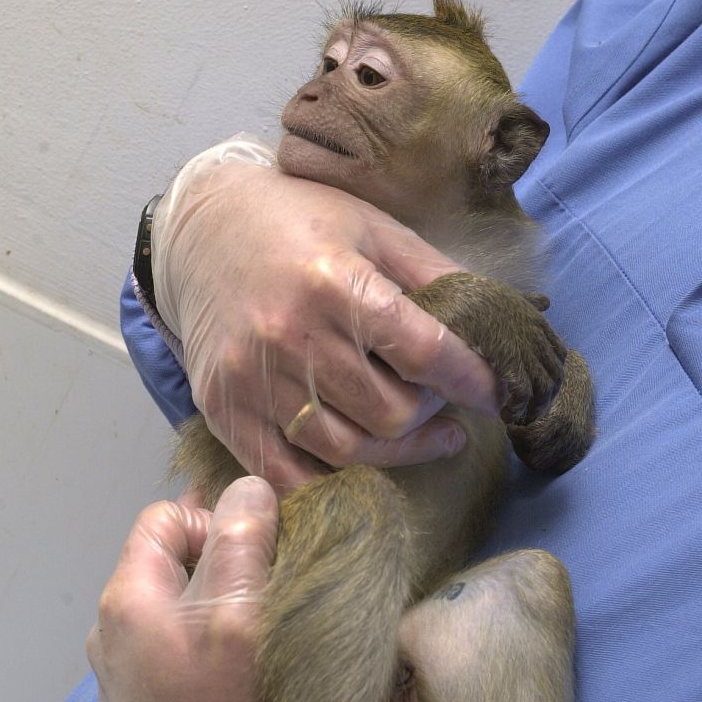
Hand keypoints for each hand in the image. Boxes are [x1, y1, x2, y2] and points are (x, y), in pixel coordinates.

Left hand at [87, 477, 278, 701]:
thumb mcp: (241, 613)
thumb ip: (243, 540)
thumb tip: (250, 488)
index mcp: (126, 596)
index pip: (166, 517)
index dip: (215, 522)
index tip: (255, 559)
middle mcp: (111, 628)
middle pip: (172, 562)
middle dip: (223, 564)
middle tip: (268, 590)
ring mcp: (123, 669)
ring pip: (177, 605)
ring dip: (219, 604)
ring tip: (258, 628)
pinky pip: (175, 646)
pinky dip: (207, 642)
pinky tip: (238, 667)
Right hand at [152, 138, 501, 493]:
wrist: (199, 230)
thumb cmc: (297, 222)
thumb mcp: (373, 228)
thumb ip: (435, 275)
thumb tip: (501, 319)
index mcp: (333, 280)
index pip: (425, 352)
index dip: (473, 381)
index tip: (499, 395)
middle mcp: (288, 334)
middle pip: (389, 414)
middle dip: (431, 415)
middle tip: (442, 403)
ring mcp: (250, 379)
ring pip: (345, 451)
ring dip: (395, 451)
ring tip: (418, 434)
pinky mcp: (222, 410)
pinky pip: (286, 473)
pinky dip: (331, 479)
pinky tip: (361, 457)